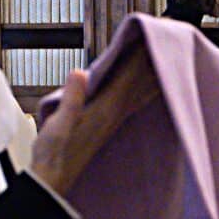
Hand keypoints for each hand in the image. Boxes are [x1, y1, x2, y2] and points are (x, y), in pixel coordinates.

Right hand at [31, 53, 159, 193]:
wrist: (53, 180)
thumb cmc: (52, 155)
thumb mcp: (57, 123)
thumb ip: (70, 99)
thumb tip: (80, 74)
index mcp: (105, 110)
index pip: (128, 77)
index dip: (140, 57)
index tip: (151, 37)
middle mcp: (114, 115)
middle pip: (140, 84)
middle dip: (151, 63)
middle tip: (165, 43)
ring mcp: (112, 121)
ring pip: (139, 94)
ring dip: (151, 77)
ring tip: (163, 61)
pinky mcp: (106, 126)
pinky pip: (131, 102)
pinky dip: (141, 92)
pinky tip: (144, 90)